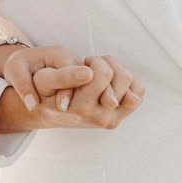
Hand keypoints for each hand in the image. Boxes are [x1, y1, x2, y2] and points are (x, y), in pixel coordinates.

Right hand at [4, 47, 143, 129]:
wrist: (48, 110)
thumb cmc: (44, 90)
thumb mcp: (44, 80)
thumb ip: (63, 76)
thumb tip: (88, 74)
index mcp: (80, 109)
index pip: (102, 75)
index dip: (93, 63)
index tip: (84, 65)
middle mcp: (98, 118)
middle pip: (121, 76)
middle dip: (103, 64)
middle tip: (87, 68)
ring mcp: (111, 120)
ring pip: (130, 82)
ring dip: (114, 71)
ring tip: (95, 74)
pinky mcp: (119, 117)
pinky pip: (137, 92)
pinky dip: (126, 82)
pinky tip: (107, 82)